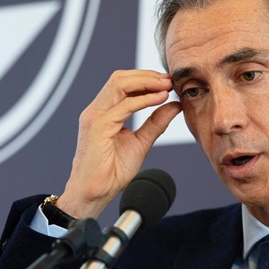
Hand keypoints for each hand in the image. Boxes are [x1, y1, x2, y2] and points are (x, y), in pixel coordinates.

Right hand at [56, 70, 181, 218]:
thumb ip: (156, 122)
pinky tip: (161, 98)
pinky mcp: (98, 126)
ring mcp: (95, 116)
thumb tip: (174, 105)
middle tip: (170, 80)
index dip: (146, 79)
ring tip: (167, 86)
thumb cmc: (112, 171)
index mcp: (104, 112)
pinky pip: (124, 106)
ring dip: (146, 82)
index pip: (123, 83)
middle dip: (147, 75)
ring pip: (119, 84)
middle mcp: (96, 110)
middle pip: (120, 78)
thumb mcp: (141, 142)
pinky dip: (144, 99)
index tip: (169, 82)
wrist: (95, 193)